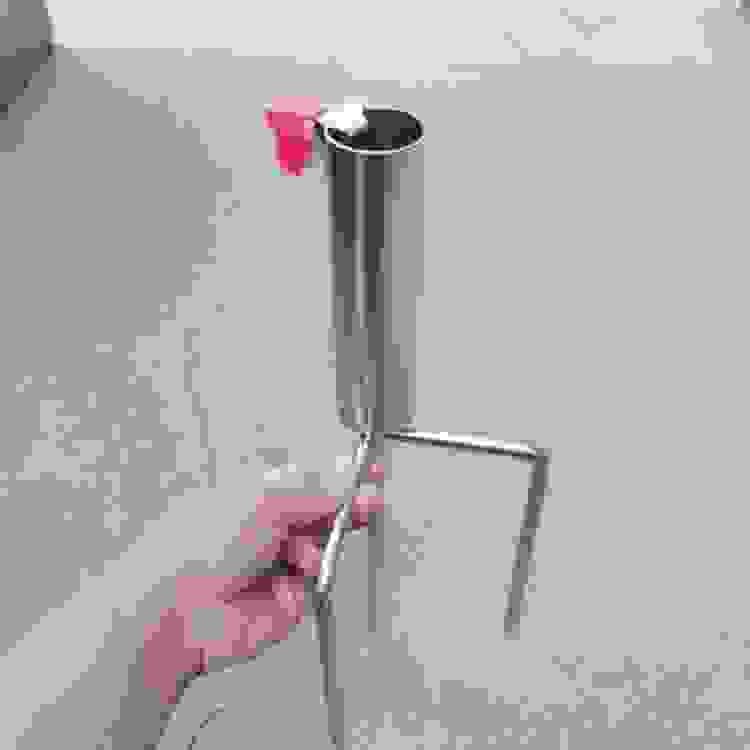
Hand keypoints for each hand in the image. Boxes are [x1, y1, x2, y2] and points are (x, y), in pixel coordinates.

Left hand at [143, 463, 384, 706]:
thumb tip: (347, 476)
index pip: (308, 480)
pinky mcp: (280, 607)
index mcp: (254, 494)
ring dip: (318, 552)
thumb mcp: (267, 499)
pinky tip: (284, 588)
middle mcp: (264, 530)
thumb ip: (315, 488)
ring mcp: (273, 569)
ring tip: (302, 559)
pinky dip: (303, 589)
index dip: (341, 477)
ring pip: (320, 553)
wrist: (176, 611)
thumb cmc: (200, 544)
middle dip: (345, 512)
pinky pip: (310, 592)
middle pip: (320, 516)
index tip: (370, 474)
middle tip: (369, 507)